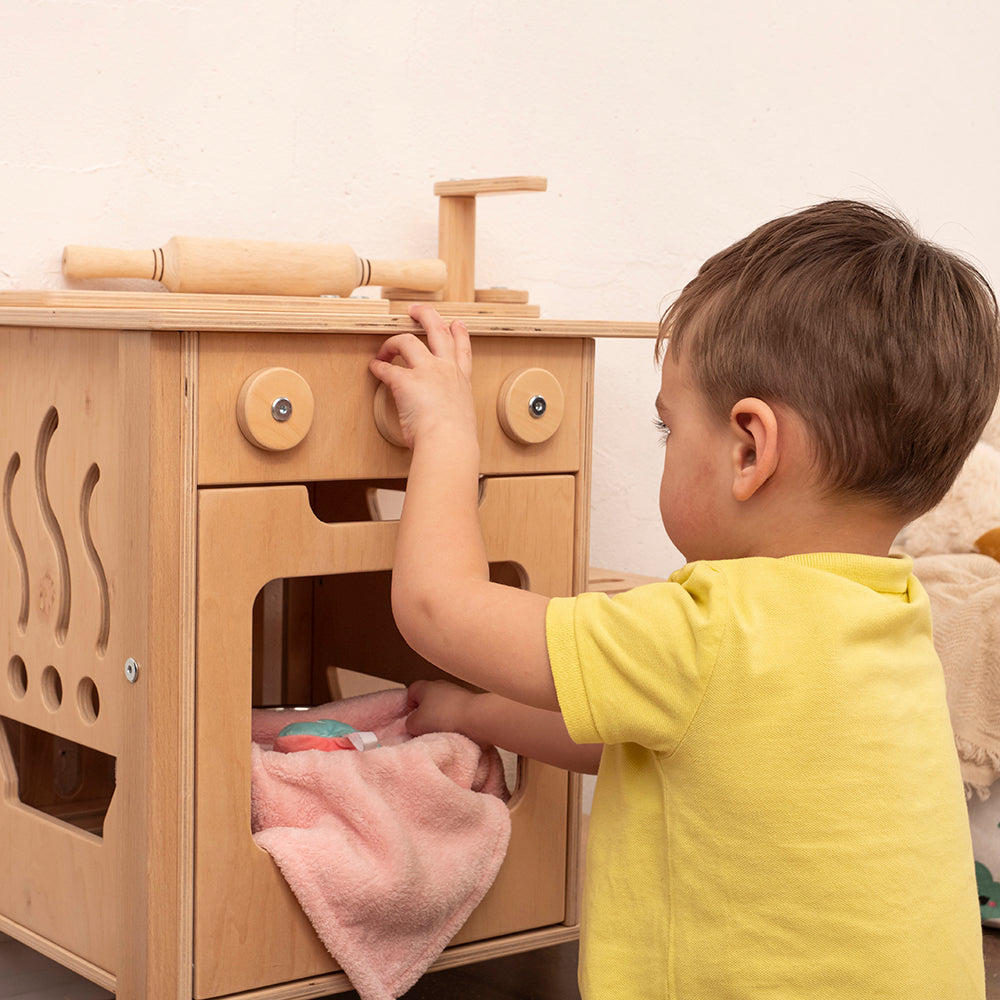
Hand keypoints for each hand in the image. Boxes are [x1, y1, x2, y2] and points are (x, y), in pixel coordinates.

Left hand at [369, 304, 475, 450]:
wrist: (449, 442)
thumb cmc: (455, 440)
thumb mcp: (460, 419)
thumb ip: (449, 411)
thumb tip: (438, 417)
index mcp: (461, 381)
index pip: (462, 350)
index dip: (459, 333)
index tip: (455, 324)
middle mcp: (446, 370)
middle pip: (438, 331)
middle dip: (426, 315)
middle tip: (416, 309)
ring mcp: (427, 372)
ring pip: (408, 341)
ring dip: (393, 340)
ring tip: (385, 346)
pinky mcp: (406, 380)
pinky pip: (387, 368)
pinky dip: (378, 367)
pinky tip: (373, 367)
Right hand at [405, 679, 475, 737]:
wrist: (476, 719)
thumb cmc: (444, 717)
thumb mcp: (415, 724)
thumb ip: (409, 723)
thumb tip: (414, 724)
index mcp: (426, 686)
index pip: (411, 691)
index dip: (408, 705)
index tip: (410, 719)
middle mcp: (443, 686)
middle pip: (428, 700)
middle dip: (425, 715)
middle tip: (423, 729)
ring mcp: (458, 694)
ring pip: (443, 708)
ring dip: (440, 721)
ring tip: (440, 733)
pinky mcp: (470, 705)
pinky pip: (456, 714)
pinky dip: (454, 723)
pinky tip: (453, 733)